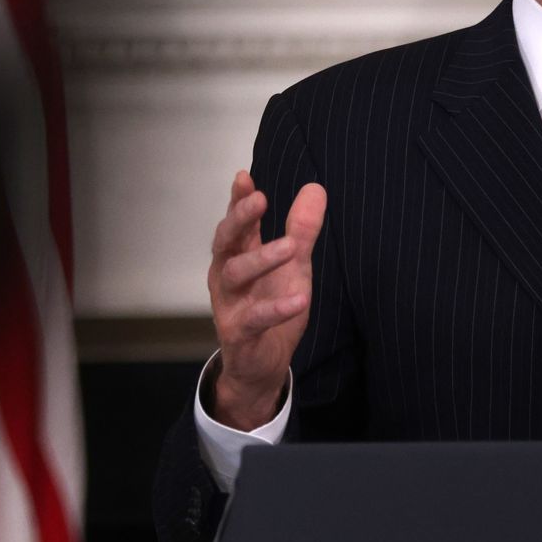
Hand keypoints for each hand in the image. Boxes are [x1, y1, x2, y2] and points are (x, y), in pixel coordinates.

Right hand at [206, 170, 326, 429]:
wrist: (263, 364)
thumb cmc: (272, 306)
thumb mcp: (293, 265)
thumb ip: (301, 230)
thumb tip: (315, 188)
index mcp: (238, 255)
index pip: (236, 222)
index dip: (238, 200)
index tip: (245, 177)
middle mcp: (227, 276)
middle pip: (225, 241)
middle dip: (240, 219)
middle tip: (260, 199)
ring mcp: (229, 304)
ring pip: (235, 275)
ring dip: (262, 259)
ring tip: (290, 248)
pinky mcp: (239, 333)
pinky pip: (254, 318)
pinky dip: (276, 308)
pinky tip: (299, 299)